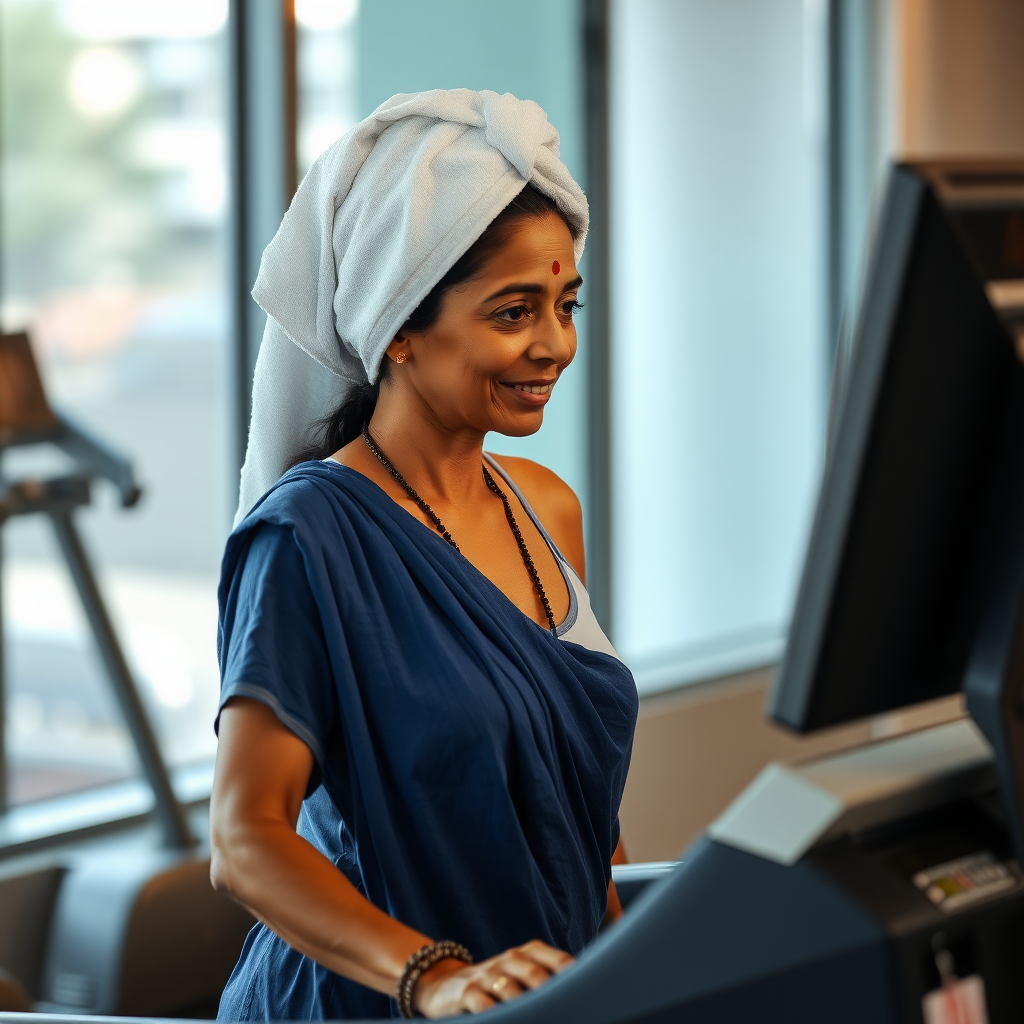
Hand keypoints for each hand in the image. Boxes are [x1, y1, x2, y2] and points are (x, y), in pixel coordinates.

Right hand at [413, 940, 573, 1016]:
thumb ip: (542, 978)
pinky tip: (503, 1019)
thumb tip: (577, 994)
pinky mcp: (467, 993)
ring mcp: (487, 974)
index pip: (553, 958)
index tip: (589, 987)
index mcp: (525, 954)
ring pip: (510, 989)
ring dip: (526, 1006)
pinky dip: (494, 1011)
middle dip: (552, 992)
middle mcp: (508, 960)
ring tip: (542, 1017)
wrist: (443, 984)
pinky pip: (483, 1003)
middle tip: (570, 1008)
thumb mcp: (515, 974)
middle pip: (535, 974)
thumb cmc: (493, 982)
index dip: (569, 971)